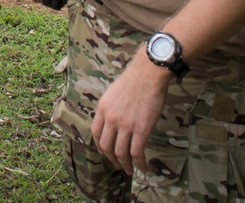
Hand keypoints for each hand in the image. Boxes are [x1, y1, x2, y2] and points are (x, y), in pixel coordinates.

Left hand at [90, 49, 172, 173]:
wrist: (148, 75)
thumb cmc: (133, 81)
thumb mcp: (112, 94)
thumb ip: (110, 109)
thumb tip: (112, 122)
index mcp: (102, 109)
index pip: (96, 134)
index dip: (100, 147)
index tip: (105, 153)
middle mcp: (111, 119)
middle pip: (106, 146)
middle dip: (112, 159)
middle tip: (118, 165)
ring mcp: (125, 125)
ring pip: (121, 153)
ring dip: (125, 165)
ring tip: (129, 170)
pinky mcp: (141, 129)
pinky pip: (137, 153)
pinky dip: (139, 164)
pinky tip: (143, 168)